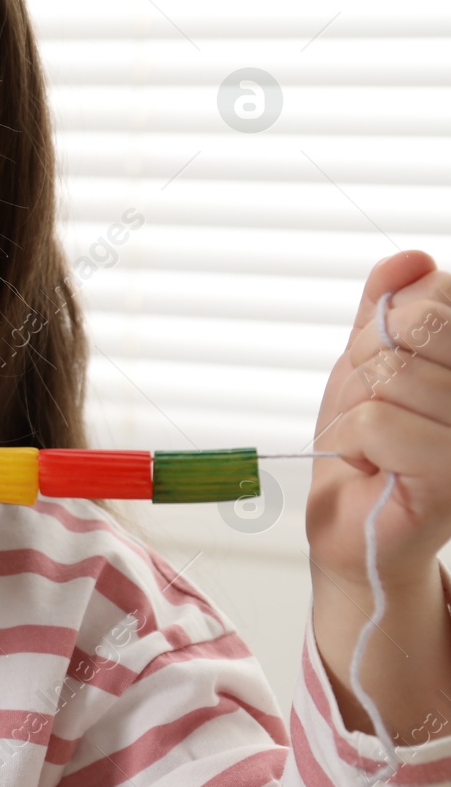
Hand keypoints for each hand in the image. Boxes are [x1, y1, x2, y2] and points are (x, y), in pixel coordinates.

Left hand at [308, 249, 450, 589]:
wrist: (353, 526)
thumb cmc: (365, 444)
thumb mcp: (366, 361)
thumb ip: (386, 306)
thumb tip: (411, 260)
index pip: (433, 294)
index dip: (385, 325)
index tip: (388, 371)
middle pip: (413, 326)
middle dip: (368, 363)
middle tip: (375, 410)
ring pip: (389, 373)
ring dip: (356, 411)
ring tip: (376, 444)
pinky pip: (377, 421)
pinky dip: (353, 442)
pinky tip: (374, 467)